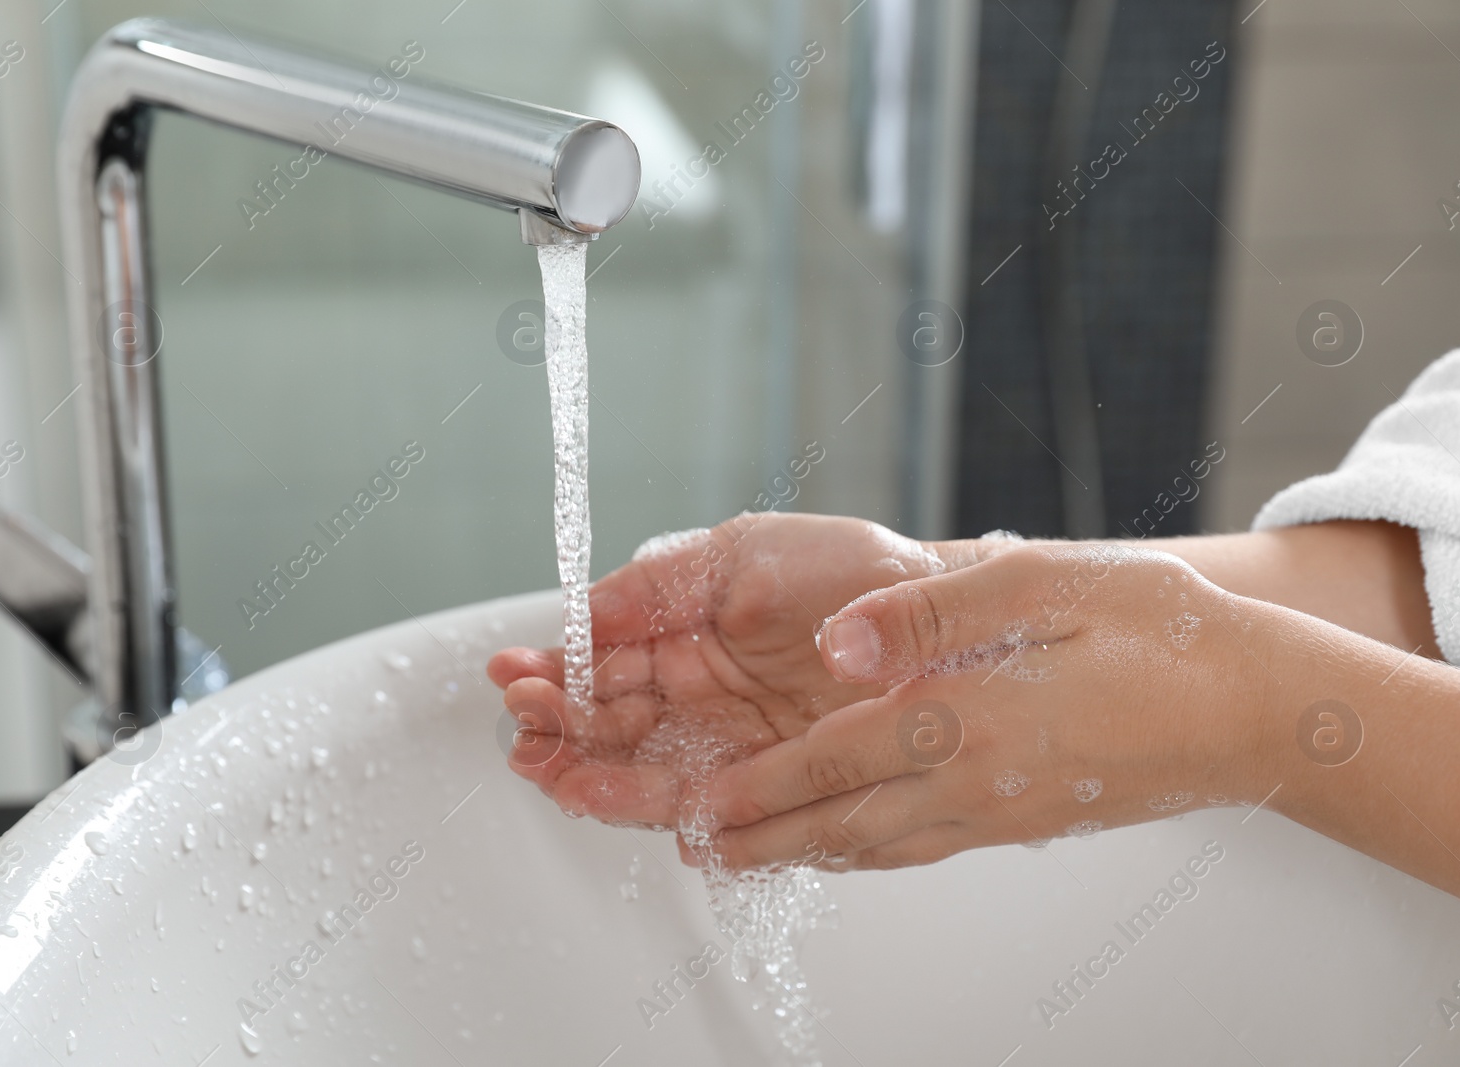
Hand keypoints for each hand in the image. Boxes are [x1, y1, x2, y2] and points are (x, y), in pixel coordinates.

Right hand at [487, 513, 999, 828]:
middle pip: (614, 726)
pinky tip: (619, 802)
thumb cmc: (852, 571)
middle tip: (525, 737)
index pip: (604, 663)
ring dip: (594, 776)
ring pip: (648, 771)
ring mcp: (735, 746)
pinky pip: (708, 806)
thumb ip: (658, 586)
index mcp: (686, 636)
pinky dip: (660, 808)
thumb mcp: (741, 556)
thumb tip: (580, 613)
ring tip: (554, 777)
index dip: (556, 673)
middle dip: (562, 732)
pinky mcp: (774, 786)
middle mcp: (703, 697)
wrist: (944, 618)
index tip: (515, 678)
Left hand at [701, 543, 1280, 870]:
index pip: (833, 761)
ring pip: (880, 845)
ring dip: (807, 852)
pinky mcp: (1029, 822)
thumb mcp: (1041, 585)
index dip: (758, 786)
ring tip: (756, 858)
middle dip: (762, 836)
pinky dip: (871, 852)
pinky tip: (858, 844)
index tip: (700, 804)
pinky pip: (927, 847)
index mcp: (965, 718)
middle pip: (841, 821)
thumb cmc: (1160, 633)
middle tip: (700, 848)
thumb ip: (928, 612)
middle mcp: (973, 781)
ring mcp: (1002, 813)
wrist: (1257, 708)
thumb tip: (838, 641)